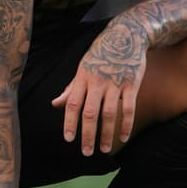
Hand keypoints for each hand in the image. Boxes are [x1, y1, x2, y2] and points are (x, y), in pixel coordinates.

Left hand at [52, 21, 147, 155]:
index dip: (70, 122)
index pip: (72, 103)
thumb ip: (71, 88)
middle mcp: (97, 81)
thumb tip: (54, 104)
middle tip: (86, 152)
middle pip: (90, 112)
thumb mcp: (83, 68)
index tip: (69, 139)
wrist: (126, 35)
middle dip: (87, 134)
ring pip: (109, 113)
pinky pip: (128, 108)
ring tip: (104, 150)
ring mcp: (115, 83)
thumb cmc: (101, 54)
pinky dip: (126, 124)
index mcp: (82, 78)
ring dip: (106, 134)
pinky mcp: (131, 84)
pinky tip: (123, 137)